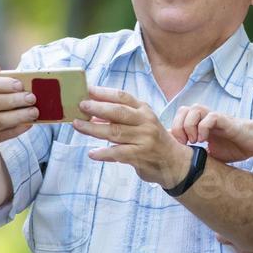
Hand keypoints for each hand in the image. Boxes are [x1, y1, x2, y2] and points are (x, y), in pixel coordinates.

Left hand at [72, 86, 192, 188]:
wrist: (174, 162)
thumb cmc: (152, 139)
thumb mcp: (142, 122)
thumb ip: (121, 117)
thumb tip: (93, 115)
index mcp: (144, 110)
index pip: (123, 97)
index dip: (105, 93)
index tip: (88, 90)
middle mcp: (145, 122)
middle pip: (118, 112)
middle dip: (98, 108)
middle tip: (81, 106)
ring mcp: (144, 139)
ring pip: (115, 132)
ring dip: (94, 129)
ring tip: (78, 126)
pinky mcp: (141, 156)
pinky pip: (118, 153)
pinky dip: (103, 153)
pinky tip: (92, 153)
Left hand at [171, 106, 252, 163]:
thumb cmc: (235, 148)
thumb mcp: (211, 154)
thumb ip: (197, 154)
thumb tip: (179, 164)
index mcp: (200, 124)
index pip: (179, 118)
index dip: (173, 130)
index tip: (176, 147)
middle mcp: (206, 118)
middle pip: (183, 110)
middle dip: (178, 127)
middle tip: (183, 143)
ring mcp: (216, 117)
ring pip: (194, 109)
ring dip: (189, 125)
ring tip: (194, 141)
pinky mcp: (226, 120)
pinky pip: (211, 117)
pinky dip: (204, 127)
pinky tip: (204, 141)